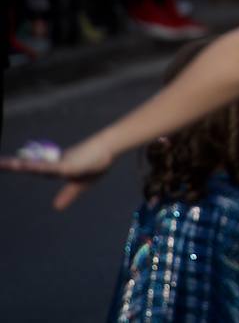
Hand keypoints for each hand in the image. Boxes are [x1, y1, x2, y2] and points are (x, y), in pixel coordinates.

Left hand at [0, 136, 115, 209]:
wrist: (110, 148)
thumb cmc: (97, 163)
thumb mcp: (81, 184)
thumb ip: (68, 194)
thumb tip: (56, 208)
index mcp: (54, 169)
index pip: (32, 169)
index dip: (17, 166)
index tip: (2, 164)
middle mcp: (54, 165)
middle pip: (29, 165)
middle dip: (12, 165)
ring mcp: (60, 164)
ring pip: (36, 166)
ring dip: (21, 165)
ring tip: (4, 164)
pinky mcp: (68, 166)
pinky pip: (50, 168)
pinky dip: (38, 167)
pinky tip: (28, 167)